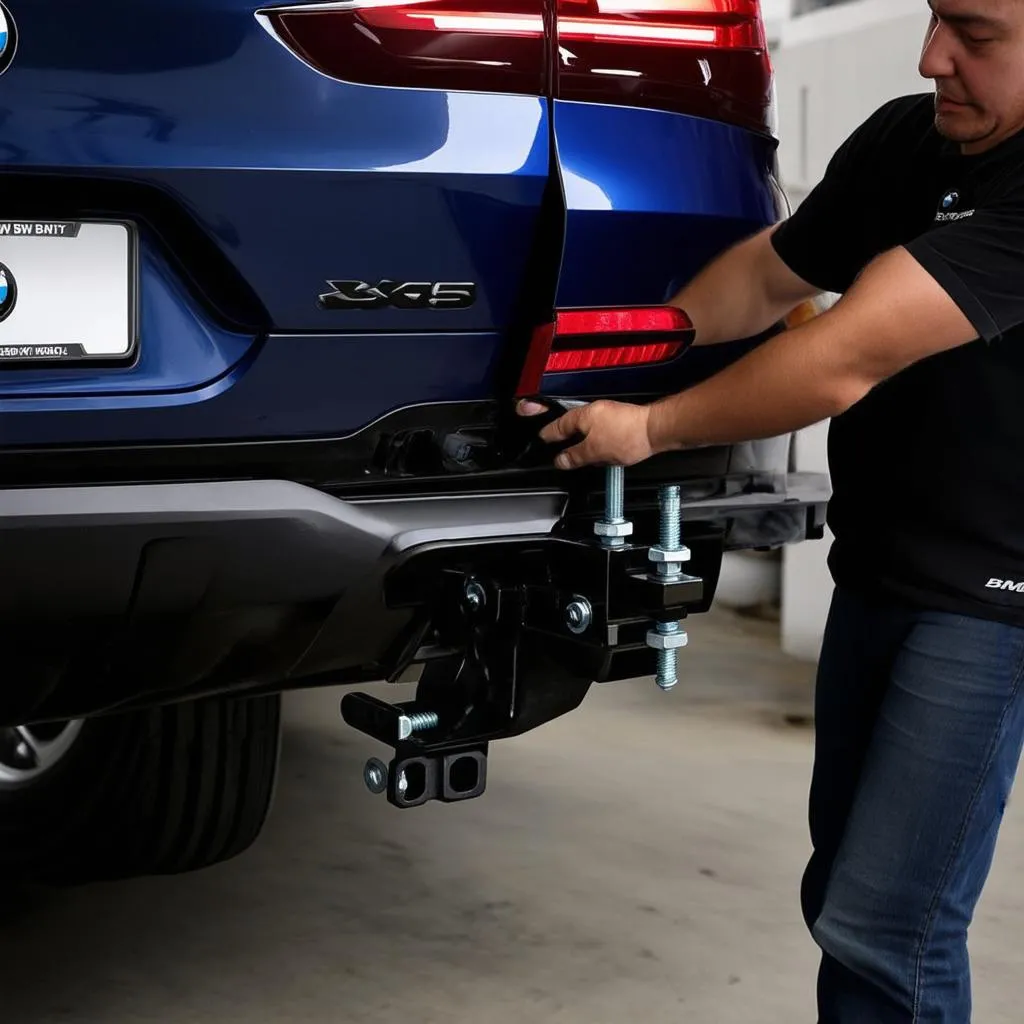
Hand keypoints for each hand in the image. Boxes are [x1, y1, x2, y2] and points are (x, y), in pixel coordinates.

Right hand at [516, 398, 654, 469]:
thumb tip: (560, 461)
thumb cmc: (628, 436)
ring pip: (590, 431)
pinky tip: (606, 456)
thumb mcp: (594, 451)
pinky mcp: (621, 421)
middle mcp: (594, 411)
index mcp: (583, 415)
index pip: (558, 425)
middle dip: (569, 441)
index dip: (549, 435)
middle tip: (564, 454)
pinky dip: (600, 444)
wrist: (656, 430)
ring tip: (589, 459)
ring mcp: (608, 414)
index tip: (543, 439)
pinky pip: (603, 433)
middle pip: (574, 427)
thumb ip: (575, 456)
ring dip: (587, 445)